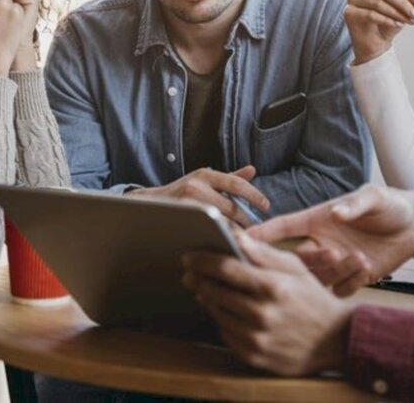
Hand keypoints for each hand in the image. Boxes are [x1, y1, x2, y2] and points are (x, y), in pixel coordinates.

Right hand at [127, 166, 268, 227]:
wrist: (147, 204)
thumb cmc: (181, 193)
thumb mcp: (203, 180)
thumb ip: (229, 178)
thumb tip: (252, 170)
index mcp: (205, 175)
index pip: (237, 184)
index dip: (254, 195)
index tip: (266, 206)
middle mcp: (196, 185)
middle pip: (231, 208)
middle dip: (246, 222)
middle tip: (257, 232)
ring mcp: (187, 203)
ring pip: (220, 222)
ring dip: (235, 232)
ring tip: (246, 240)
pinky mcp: (180, 219)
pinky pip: (206, 231)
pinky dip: (219, 237)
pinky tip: (226, 243)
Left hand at [182, 233, 352, 375]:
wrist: (335, 340)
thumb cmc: (312, 298)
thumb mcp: (295, 268)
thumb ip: (263, 252)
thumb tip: (235, 235)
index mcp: (272, 287)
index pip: (226, 269)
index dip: (202, 260)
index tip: (189, 256)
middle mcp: (262, 314)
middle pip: (216, 292)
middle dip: (198, 279)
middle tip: (189, 272)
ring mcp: (257, 338)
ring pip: (217, 314)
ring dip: (207, 299)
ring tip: (204, 289)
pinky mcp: (254, 356)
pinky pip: (226, 334)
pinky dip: (222, 320)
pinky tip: (224, 311)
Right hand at [248, 184, 413, 295]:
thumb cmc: (389, 205)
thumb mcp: (374, 197)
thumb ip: (354, 205)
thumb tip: (337, 213)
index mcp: (318, 219)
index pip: (283, 227)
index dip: (261, 233)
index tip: (238, 240)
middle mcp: (321, 242)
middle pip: (296, 258)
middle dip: (305, 260)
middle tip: (330, 253)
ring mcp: (335, 262)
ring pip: (317, 277)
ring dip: (333, 271)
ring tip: (357, 257)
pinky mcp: (352, 278)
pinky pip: (340, 289)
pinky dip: (350, 282)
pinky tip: (367, 268)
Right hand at [344, 0, 413, 64]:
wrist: (375, 44)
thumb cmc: (388, 24)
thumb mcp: (403, 12)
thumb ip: (410, 5)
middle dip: (403, 3)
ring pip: (377, 2)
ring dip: (396, 13)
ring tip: (407, 22)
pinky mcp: (349, 12)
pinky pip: (370, 14)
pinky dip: (386, 20)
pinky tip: (396, 24)